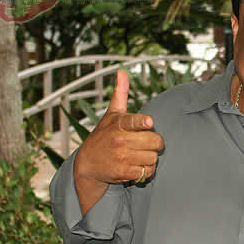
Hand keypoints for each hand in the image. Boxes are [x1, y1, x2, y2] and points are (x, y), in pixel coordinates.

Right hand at [73, 70, 163, 213]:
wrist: (87, 164)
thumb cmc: (103, 136)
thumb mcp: (111, 114)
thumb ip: (120, 94)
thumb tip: (122, 71)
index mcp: (119, 124)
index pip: (134, 121)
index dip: (144, 122)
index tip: (149, 122)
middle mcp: (120, 140)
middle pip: (156, 141)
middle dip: (155, 143)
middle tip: (147, 143)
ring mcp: (122, 157)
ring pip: (153, 158)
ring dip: (151, 158)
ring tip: (140, 155)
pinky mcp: (123, 173)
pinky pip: (147, 172)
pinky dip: (146, 171)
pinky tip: (137, 166)